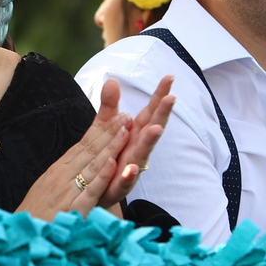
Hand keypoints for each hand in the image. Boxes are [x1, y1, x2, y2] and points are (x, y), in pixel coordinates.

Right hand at [16, 80, 132, 220]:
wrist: (19, 239)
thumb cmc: (35, 217)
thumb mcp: (47, 191)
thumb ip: (62, 178)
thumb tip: (75, 165)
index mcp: (58, 171)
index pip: (83, 147)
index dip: (101, 132)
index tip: (117, 117)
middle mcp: (61, 176)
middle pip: (89, 151)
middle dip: (110, 132)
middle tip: (126, 116)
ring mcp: (66, 192)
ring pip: (92, 165)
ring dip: (110, 147)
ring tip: (126, 131)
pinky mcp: (72, 209)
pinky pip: (89, 191)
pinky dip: (102, 176)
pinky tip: (114, 164)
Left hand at [99, 76, 174, 207]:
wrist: (94, 189)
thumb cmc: (107, 155)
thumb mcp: (104, 127)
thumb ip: (110, 105)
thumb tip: (112, 80)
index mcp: (135, 133)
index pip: (150, 111)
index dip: (159, 95)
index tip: (169, 77)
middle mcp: (137, 148)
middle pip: (151, 129)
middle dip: (162, 114)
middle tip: (171, 98)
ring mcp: (131, 167)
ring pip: (142, 154)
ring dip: (150, 141)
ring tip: (156, 129)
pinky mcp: (119, 186)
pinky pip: (125, 180)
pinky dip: (128, 174)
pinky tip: (130, 167)